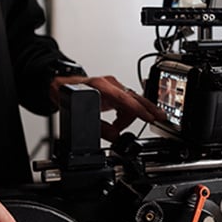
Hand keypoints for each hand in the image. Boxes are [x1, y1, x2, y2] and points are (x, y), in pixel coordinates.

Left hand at [51, 75, 166, 140]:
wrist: (61, 86)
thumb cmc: (67, 95)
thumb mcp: (80, 116)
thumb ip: (100, 128)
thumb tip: (116, 137)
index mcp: (102, 86)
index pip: (126, 98)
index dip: (139, 110)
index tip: (150, 118)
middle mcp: (110, 84)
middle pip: (134, 98)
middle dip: (148, 109)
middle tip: (160, 118)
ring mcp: (113, 86)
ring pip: (131, 102)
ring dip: (128, 118)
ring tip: (118, 128)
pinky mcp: (114, 90)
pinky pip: (126, 103)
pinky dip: (124, 115)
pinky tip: (118, 123)